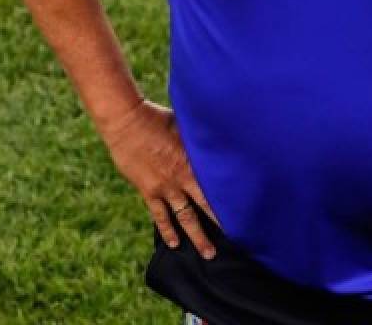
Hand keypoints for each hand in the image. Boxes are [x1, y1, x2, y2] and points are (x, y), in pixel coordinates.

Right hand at [102, 100, 220, 258]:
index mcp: (194, 160)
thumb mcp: (184, 125)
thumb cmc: (157, 117)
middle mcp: (182, 178)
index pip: (218, 183)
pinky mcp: (149, 191)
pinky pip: (160, 216)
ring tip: (208, 253)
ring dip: (197, 236)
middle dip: (221, 223)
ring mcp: (165, 188)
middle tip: (235, 239)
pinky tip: (174, 243)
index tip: (245, 209)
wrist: (126, 123)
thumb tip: (215, 135)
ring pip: (185, 218)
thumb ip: (199, 137)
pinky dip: (167, 230)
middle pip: (206, 205)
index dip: (232, 197)